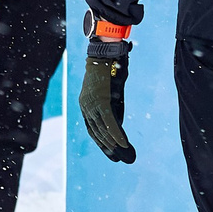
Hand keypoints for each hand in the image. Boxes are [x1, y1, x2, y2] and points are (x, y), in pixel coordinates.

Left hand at [79, 10, 135, 163]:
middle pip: (97, 133)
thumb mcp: (111, 93)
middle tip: (122, 160)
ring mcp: (92, 103)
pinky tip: (124, 145)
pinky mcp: (101, 100)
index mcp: (86, 105)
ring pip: (103, 130)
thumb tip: (117, 127)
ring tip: (126, 155)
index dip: (102, 144)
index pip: (92, 130)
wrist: (107, 51)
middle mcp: (86, 106)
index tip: (112, 156)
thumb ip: (112, 109)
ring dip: (115, 145)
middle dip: (110, 149)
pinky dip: (117, 134)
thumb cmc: (110, 70)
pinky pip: (109, 122)